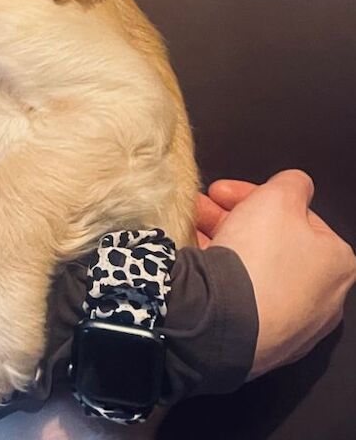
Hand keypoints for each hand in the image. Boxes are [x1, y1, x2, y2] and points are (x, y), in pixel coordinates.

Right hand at [195, 169, 355, 378]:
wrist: (225, 321)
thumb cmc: (259, 255)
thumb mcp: (277, 197)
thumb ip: (292, 183)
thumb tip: (296, 186)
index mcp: (337, 262)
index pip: (295, 215)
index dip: (254, 195)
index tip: (220, 191)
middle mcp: (323, 297)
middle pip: (271, 241)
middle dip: (231, 218)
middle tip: (201, 208)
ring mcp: (291, 324)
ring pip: (252, 268)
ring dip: (221, 242)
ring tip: (189, 229)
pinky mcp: (260, 342)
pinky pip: (239, 297)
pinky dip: (219, 276)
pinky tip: (195, 261)